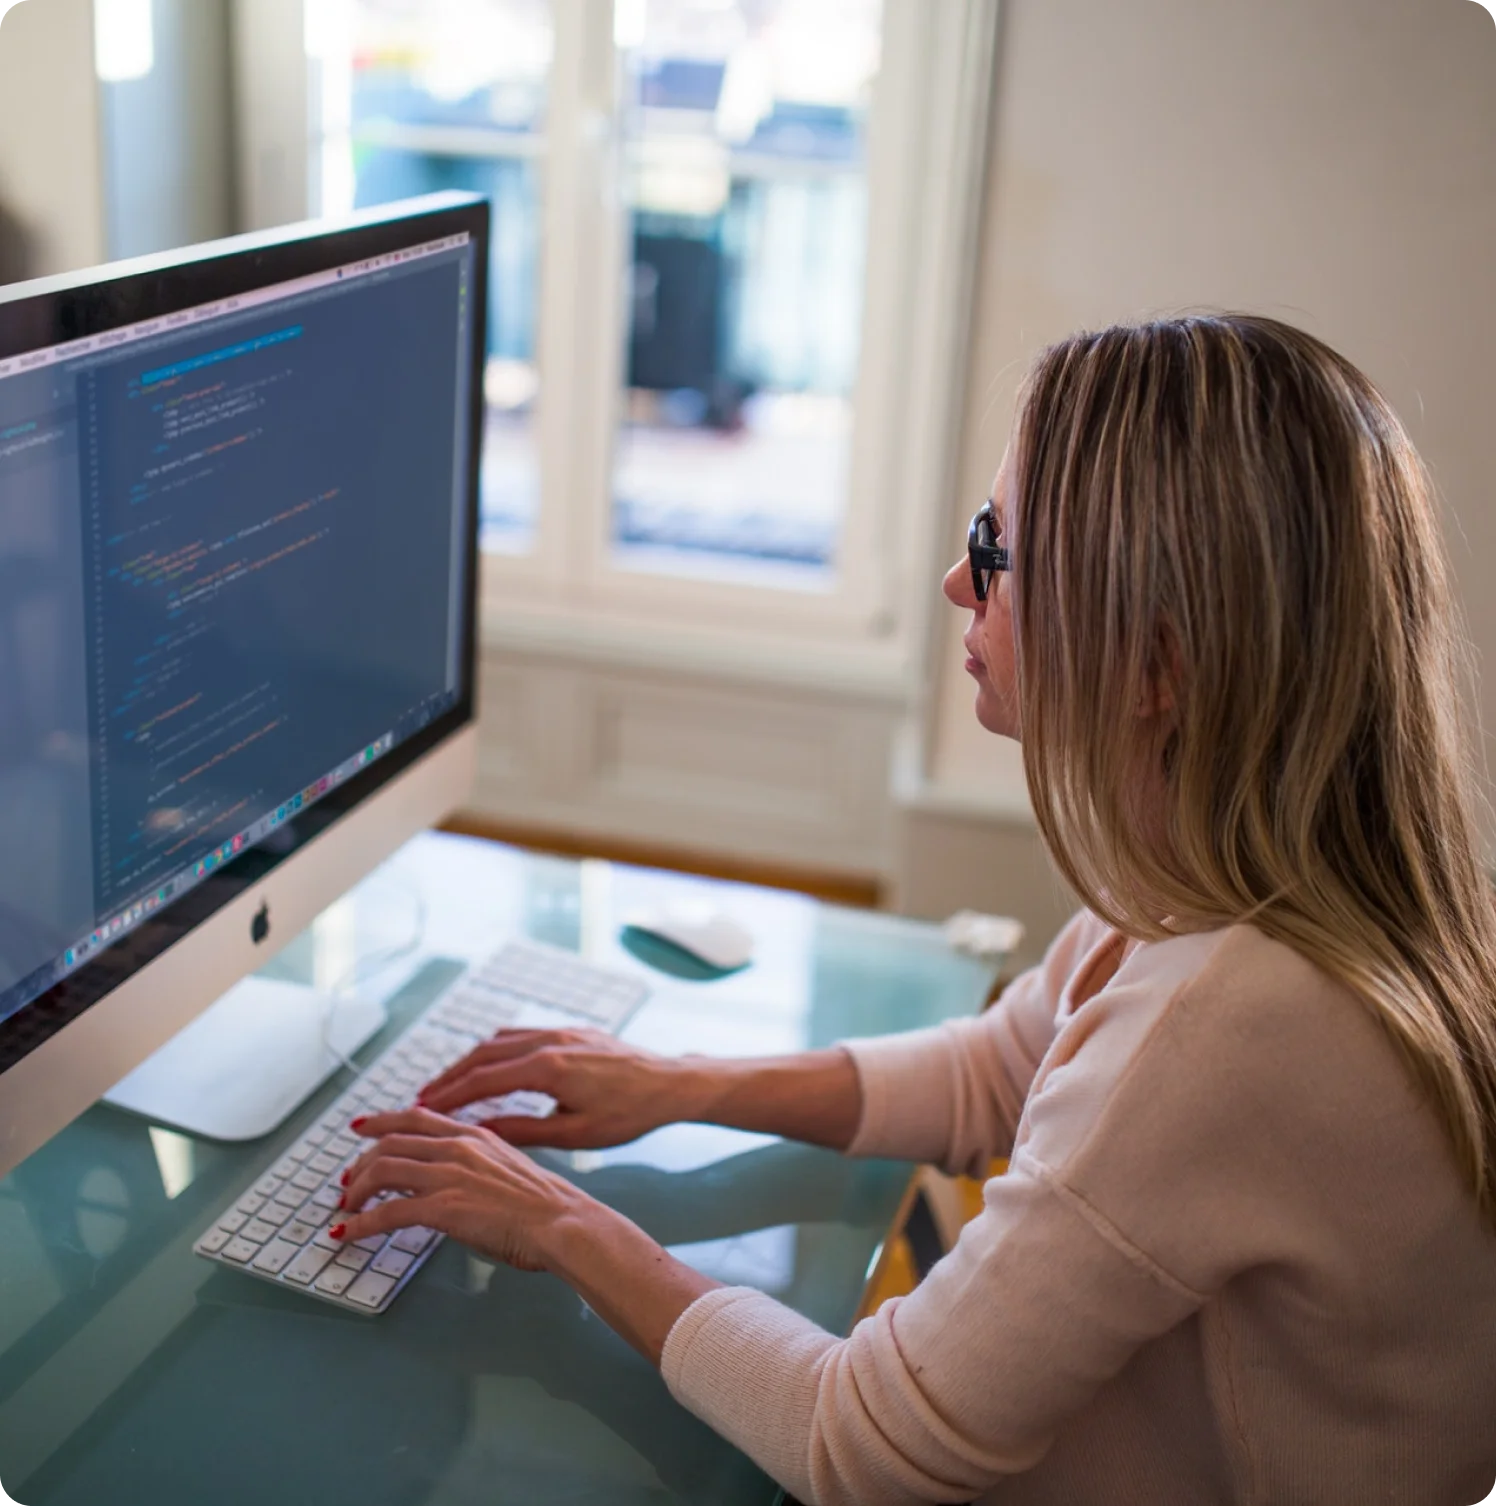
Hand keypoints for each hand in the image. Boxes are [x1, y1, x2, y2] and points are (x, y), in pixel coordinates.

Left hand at [337, 1107, 590, 1270]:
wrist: (563, 1222)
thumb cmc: (546, 1206)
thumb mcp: (508, 1168)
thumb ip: (477, 1167)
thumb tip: (455, 1183)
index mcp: (475, 1135)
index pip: (416, 1117)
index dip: (382, 1120)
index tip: (361, 1126)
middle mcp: (458, 1147)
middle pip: (391, 1142)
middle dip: (360, 1162)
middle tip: (346, 1182)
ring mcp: (450, 1175)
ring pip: (383, 1170)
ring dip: (356, 1190)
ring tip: (346, 1209)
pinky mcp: (444, 1206)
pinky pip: (387, 1212)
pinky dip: (361, 1224)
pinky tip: (348, 1234)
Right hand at [416, 1027, 687, 1148]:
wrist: (670, 1083)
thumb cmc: (630, 1114)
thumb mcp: (574, 1134)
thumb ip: (523, 1131)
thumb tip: (480, 1133)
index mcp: (548, 1068)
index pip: (483, 1079)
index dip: (448, 1095)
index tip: (421, 1109)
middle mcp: (550, 1041)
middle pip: (483, 1054)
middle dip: (450, 1076)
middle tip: (421, 1098)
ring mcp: (561, 1031)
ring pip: (500, 1040)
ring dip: (470, 1061)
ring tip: (447, 1084)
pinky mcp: (571, 1030)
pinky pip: (522, 1033)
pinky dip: (496, 1047)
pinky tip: (488, 1063)